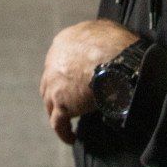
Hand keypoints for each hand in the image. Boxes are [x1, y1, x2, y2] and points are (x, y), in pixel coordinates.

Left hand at [40, 19, 138, 144]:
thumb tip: (104, 42)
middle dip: (59, 91)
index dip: (67, 71)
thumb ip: (97, 36)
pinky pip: (58, 123)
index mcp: (63, 41)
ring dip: (58, 111)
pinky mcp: (61, 104)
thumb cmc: (117, 44)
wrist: (116, 62)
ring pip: (50, 102)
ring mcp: (54, 84)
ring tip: (69, 122)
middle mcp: (53, 61)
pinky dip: (64, 131)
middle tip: (72, 101)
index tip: (76, 80)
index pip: (60, 59)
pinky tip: (71, 138)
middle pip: (50, 80)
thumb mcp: (106, 29)